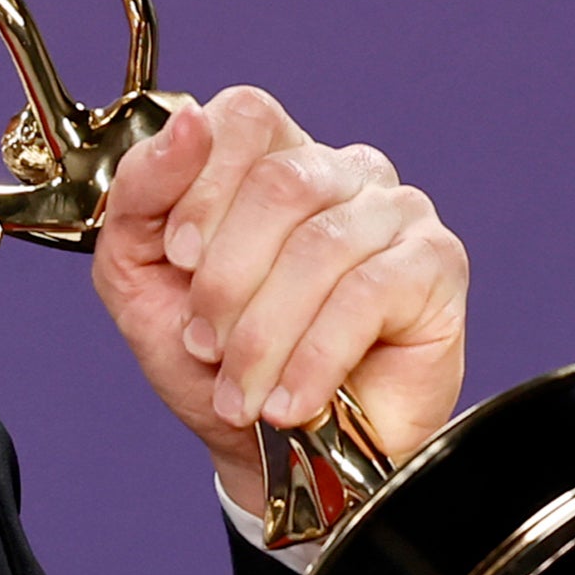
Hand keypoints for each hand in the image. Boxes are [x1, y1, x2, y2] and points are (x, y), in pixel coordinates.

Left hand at [94, 86, 467, 516]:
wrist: (275, 457)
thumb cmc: (208, 361)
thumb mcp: (138, 273)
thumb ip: (140, 194)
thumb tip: (186, 122)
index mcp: (267, 158)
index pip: (245, 117)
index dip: (202, 185)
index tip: (177, 258)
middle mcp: (338, 171)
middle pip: (281, 183)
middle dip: (226, 279)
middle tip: (204, 343)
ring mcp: (395, 213)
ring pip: (320, 245)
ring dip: (263, 333)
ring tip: (242, 388)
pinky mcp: (435, 265)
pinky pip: (367, 294)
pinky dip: (313, 357)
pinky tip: (291, 398)